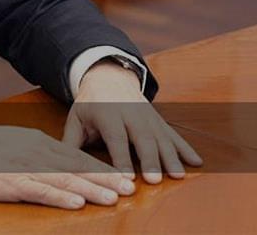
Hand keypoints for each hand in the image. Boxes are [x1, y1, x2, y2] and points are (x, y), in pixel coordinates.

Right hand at [0, 119, 136, 209]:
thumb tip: (60, 163)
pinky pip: (40, 191)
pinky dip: (60, 197)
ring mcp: (25, 168)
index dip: (102, 168)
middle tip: (130, 188)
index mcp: (39, 143)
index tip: (123, 177)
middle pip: (78, 168)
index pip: (77, 157)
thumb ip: (39, 153)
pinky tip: (77, 203)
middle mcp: (37, 153)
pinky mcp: (12, 183)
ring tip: (114, 197)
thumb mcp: (17, 143)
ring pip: (65, 180)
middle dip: (106, 179)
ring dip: (92, 189)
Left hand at [62, 60, 202, 183]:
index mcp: (108, 113)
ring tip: (178, 175)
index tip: (126, 178)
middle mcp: (130, 113)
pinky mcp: (158, 119)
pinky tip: (196, 162)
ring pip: (161, 137)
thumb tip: (60, 165)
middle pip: (142, 138)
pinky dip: (186, 148)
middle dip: (149, 160)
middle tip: (154, 180)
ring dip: (171, 157)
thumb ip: (70, 141)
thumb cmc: (90, 103)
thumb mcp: (76, 117)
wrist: (109, 75)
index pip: (116, 138)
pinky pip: (174, 134)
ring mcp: (147, 116)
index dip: (121, 159)